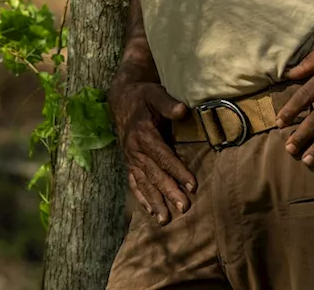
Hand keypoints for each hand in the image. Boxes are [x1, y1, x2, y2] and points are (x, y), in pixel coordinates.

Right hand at [109, 77, 195, 224]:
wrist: (121, 98)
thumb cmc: (143, 96)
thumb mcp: (155, 93)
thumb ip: (167, 103)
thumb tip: (183, 111)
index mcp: (143, 134)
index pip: (163, 156)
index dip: (177, 171)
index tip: (192, 186)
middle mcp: (134, 150)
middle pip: (154, 174)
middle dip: (169, 192)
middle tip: (184, 208)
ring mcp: (130, 158)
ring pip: (143, 183)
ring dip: (155, 201)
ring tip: (166, 219)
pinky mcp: (128, 163)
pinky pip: (134, 183)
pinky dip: (141, 199)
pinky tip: (151, 212)